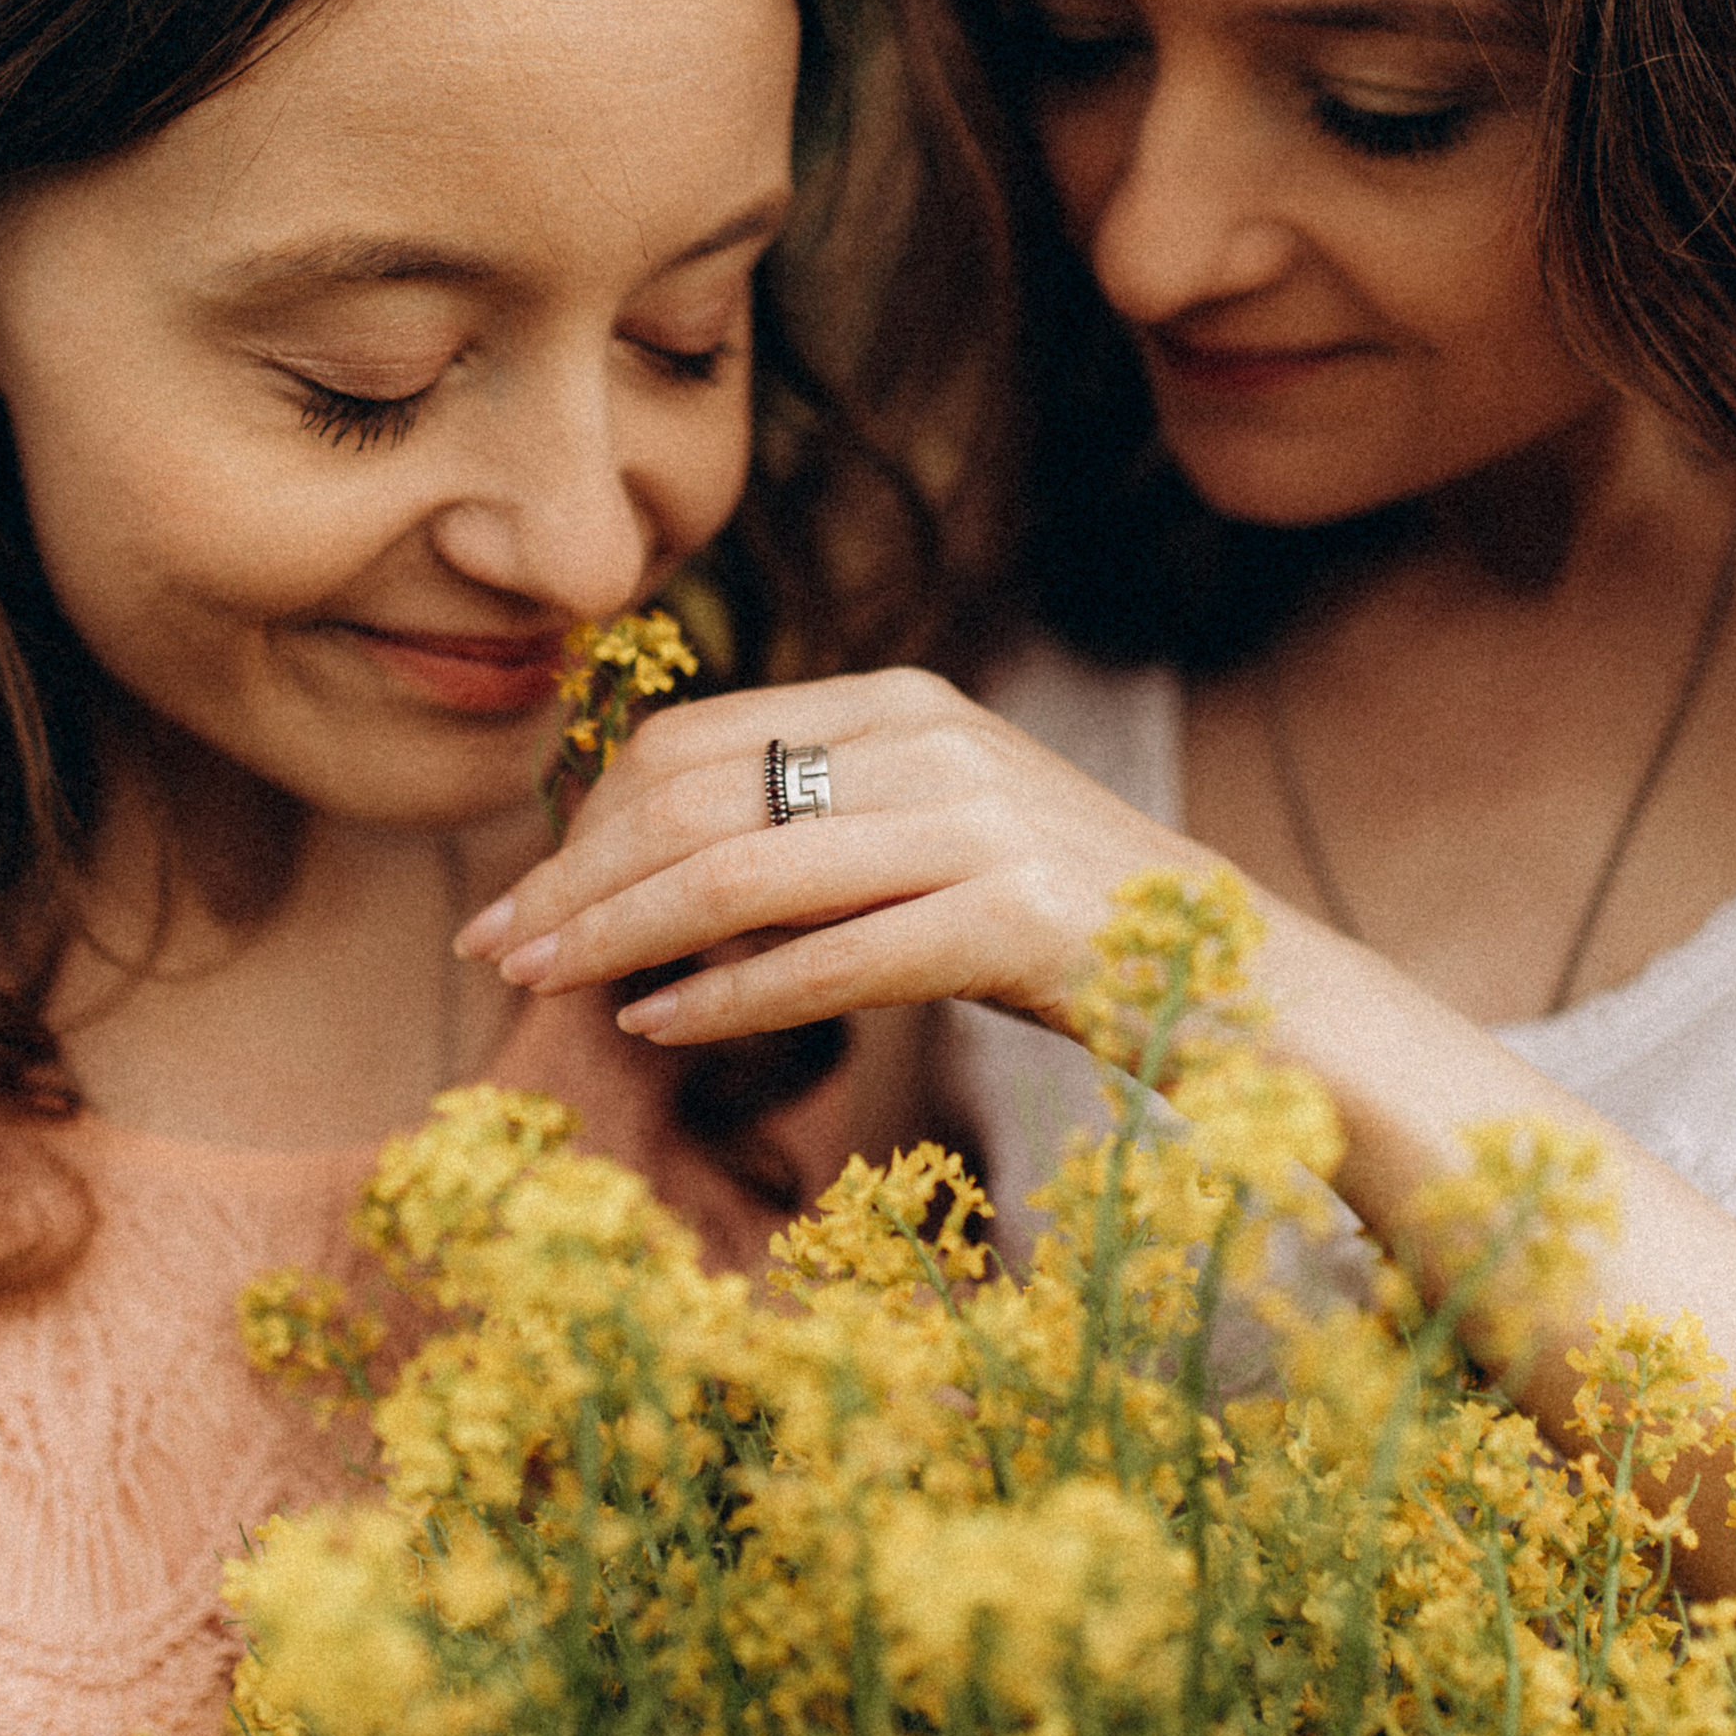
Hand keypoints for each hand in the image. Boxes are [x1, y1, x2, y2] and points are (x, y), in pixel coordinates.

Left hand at [453, 667, 1212, 1043]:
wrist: (1241, 978)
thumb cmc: (1063, 925)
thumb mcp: (933, 834)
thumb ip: (816, 823)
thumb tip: (643, 868)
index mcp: (903, 705)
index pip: (697, 743)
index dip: (588, 819)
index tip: (518, 894)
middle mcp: (934, 744)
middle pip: (698, 802)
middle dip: (577, 877)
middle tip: (493, 948)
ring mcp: (976, 825)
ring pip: (742, 874)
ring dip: (621, 934)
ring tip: (546, 984)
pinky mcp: (1012, 918)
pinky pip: (831, 958)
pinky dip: (728, 997)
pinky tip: (659, 1029)